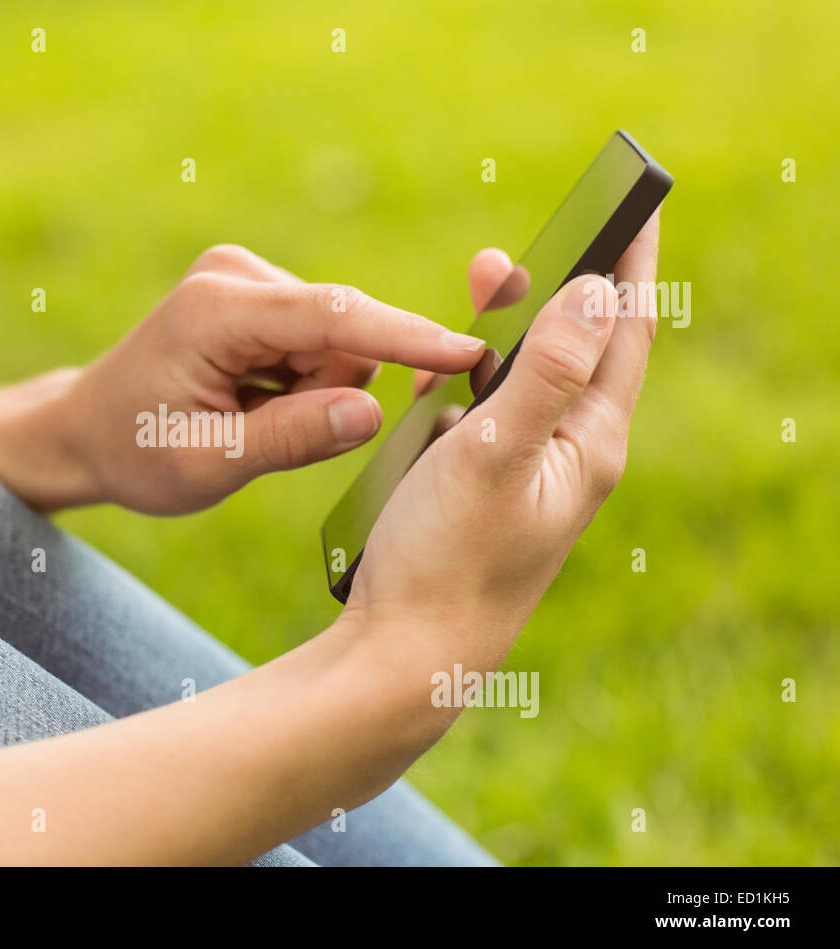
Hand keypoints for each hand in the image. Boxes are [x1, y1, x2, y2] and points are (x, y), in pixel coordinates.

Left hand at [60, 244, 486, 513]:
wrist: (89, 430)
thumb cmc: (136, 452)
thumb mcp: (206, 464)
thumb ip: (290, 439)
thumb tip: (373, 413)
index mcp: (215, 311)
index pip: (331, 317)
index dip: (404, 338)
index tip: (468, 354)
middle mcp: (234, 276)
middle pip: (341, 332)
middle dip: (328, 392)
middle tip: (261, 432)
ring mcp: (246, 278)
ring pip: (337, 340)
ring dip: (314, 390)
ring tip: (248, 417)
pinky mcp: (258, 292)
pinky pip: (321, 339)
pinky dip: (303, 380)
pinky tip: (252, 399)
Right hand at [347, 213, 660, 689]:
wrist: (405, 654)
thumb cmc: (448, 559)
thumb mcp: (494, 453)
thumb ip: (546, 371)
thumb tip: (596, 290)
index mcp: (588, 443)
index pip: (624, 332)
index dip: (629, 263)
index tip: (635, 202)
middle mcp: (567, 453)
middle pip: (573, 347)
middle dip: (549, 288)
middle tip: (505, 253)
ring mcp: (524, 470)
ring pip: (524, 377)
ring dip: (502, 331)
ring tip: (475, 291)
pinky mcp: (483, 485)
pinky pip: (485, 411)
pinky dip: (466, 379)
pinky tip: (440, 375)